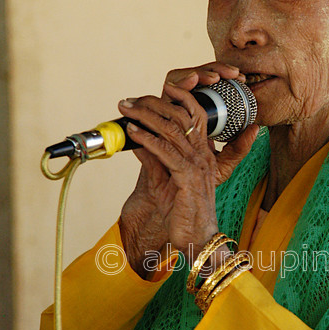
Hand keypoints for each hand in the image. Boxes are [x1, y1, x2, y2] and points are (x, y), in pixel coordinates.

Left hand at [118, 62, 258, 277]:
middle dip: (153, 104)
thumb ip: (157, 159)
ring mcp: (197, 166)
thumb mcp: (168, 181)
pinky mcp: (187, 179)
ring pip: (172, 130)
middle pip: (181, 116)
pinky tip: (132, 133)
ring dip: (145, 116)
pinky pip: (166, 152)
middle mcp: (203, 156)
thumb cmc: (184, 213)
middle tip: (129, 101)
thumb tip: (138, 142)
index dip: (181, 97)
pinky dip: (147, 139)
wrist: (198, 241)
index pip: (197, 115)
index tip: (162, 88)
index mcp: (203, 153)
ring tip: (125, 110)